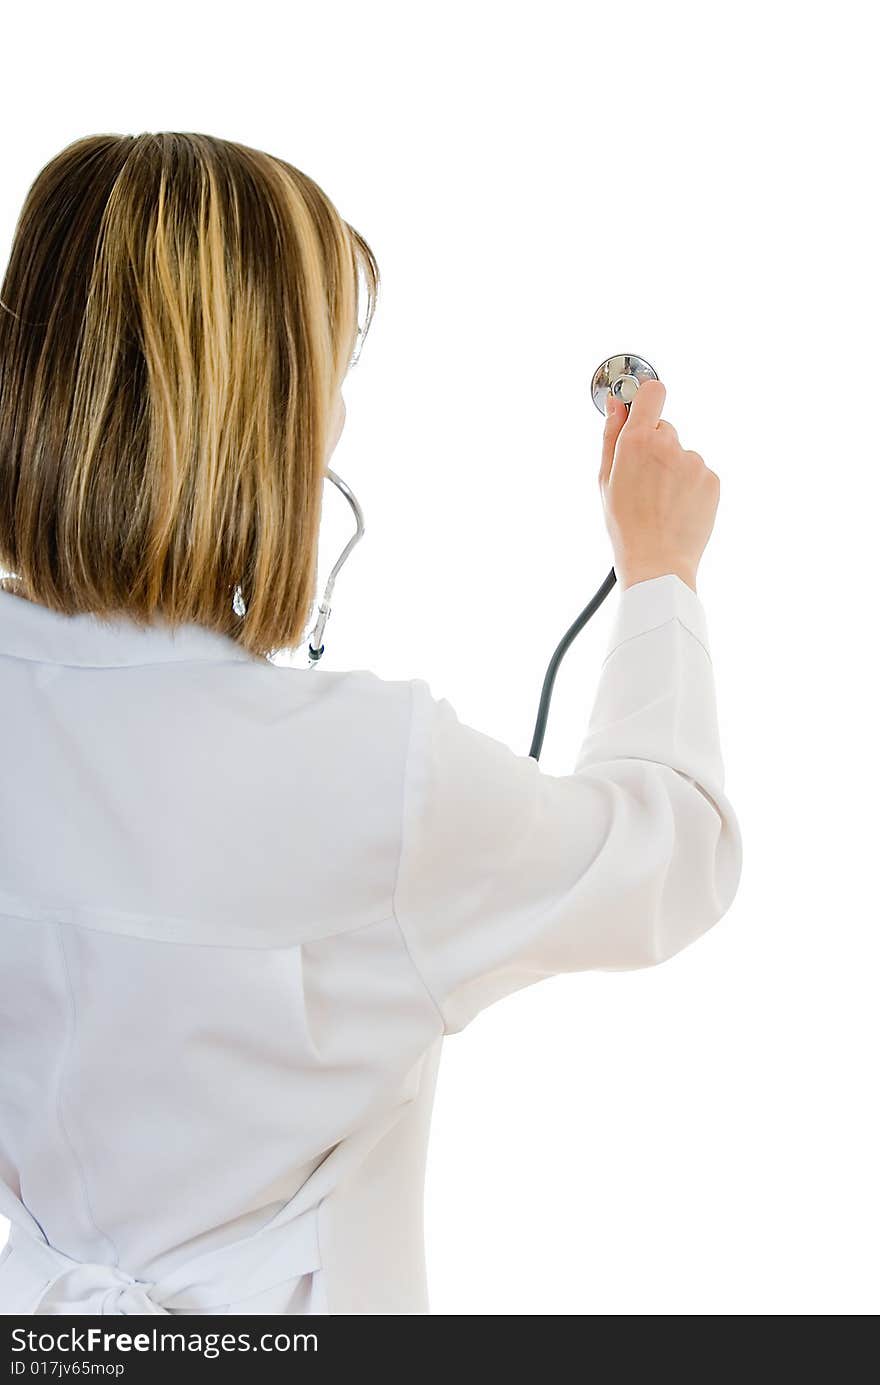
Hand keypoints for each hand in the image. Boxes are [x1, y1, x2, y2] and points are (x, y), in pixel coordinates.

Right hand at [599, 379, 719, 592]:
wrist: (657, 562)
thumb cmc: (626, 525)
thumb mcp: (606, 479)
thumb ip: (612, 436)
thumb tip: (616, 404)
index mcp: (637, 441)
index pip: (652, 392)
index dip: (647, 396)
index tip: (642, 405)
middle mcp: (668, 444)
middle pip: (664, 429)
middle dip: (655, 447)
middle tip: (644, 481)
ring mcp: (693, 462)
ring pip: (681, 455)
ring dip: (673, 471)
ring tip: (661, 502)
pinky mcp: (712, 479)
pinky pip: (698, 474)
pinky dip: (689, 487)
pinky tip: (676, 508)